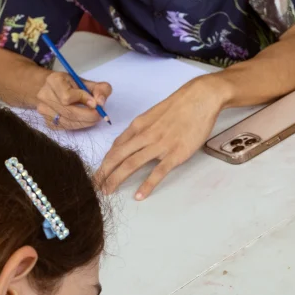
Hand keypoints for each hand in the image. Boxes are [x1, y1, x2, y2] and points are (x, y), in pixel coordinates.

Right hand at [35, 71, 111, 130]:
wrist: (53, 89)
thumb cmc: (71, 85)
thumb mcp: (87, 82)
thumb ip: (99, 89)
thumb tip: (100, 102)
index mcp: (53, 81)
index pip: (67, 96)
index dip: (83, 100)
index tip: (95, 103)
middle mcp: (44, 95)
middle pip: (68, 112)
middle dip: (88, 116)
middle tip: (100, 115)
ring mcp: (44, 110)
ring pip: (68, 122)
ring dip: (85, 122)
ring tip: (93, 116)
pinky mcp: (47, 122)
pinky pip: (66, 127)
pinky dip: (78, 125)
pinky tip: (83, 120)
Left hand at [95, 75, 225, 199]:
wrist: (200, 98)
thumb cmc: (179, 105)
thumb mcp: (154, 114)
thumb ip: (141, 129)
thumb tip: (130, 142)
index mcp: (139, 125)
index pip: (116, 146)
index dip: (104, 161)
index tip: (99, 173)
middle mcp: (145, 135)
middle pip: (117, 157)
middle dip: (103, 173)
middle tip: (94, 186)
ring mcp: (160, 145)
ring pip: (131, 164)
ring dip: (116, 179)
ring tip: (107, 191)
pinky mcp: (175, 154)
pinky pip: (158, 172)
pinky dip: (147, 185)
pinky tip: (139, 195)